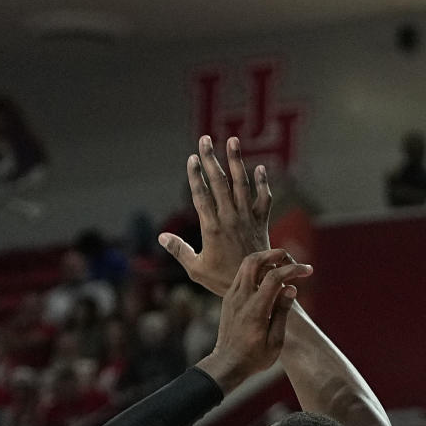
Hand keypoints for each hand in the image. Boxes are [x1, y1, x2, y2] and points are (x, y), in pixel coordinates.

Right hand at [160, 134, 271, 296]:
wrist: (257, 286)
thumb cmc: (223, 280)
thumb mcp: (196, 269)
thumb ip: (179, 250)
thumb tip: (161, 236)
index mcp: (212, 228)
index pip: (201, 195)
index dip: (196, 175)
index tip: (191, 158)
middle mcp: (230, 219)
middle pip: (219, 183)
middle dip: (211, 159)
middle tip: (205, 139)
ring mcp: (247, 219)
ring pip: (241, 185)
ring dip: (236, 161)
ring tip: (232, 140)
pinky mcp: (262, 223)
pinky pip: (264, 199)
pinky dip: (262, 183)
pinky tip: (259, 168)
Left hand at [197, 249, 309, 392]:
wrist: (227, 364)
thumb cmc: (254, 357)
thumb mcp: (275, 341)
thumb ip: (282, 312)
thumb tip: (291, 289)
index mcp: (255, 309)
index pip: (274, 277)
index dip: (293, 269)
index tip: (308, 270)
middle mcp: (241, 298)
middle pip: (254, 260)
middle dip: (275, 253)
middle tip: (291, 258)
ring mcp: (232, 296)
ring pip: (246, 264)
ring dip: (265, 259)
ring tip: (282, 265)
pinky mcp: (229, 298)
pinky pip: (243, 275)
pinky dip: (257, 269)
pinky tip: (269, 278)